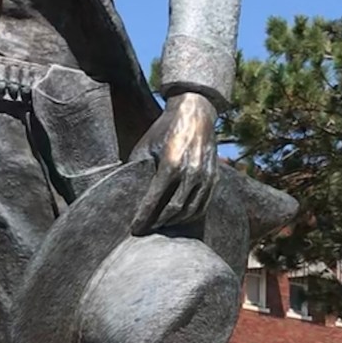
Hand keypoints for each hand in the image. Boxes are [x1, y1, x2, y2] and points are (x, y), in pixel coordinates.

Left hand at [129, 92, 217, 234]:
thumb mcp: (146, 146)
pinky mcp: (214, 177)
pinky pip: (203, 205)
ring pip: (190, 211)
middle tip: (145, 231)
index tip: (134, 229)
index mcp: (171, 165)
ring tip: (160, 227)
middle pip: (173, 210)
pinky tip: (178, 219)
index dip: (143, 217)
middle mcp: (191, 172)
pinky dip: (190, 216)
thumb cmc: (164, 128)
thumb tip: (127, 192)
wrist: (195, 111)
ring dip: (174, 223)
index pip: (154, 200)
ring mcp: (206, 176)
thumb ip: (139, 170)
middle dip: (157, 224)